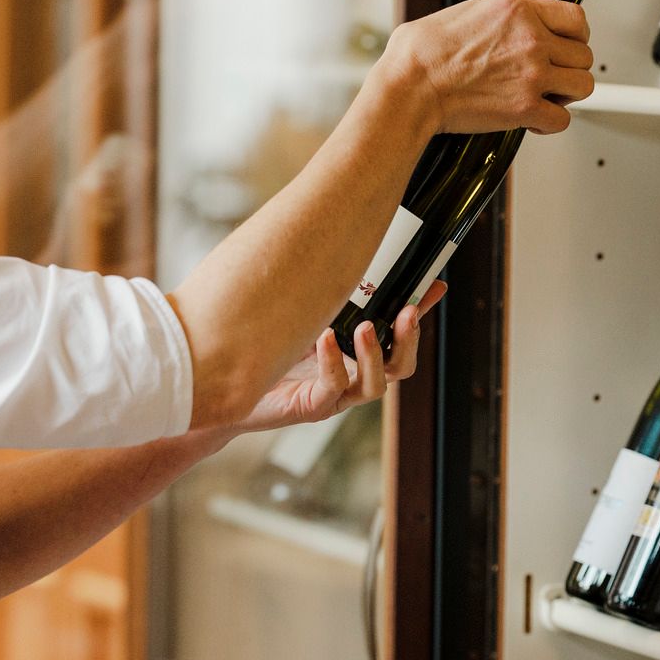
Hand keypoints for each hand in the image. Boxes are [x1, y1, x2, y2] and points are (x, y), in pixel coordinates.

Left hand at [225, 285, 440, 435]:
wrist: (224, 384)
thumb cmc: (264, 348)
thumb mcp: (299, 314)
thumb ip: (322, 294)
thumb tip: (340, 253)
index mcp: (356, 353)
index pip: (400, 334)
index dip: (420, 313)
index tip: (435, 286)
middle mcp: (353, 375)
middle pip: (401, 365)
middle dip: (408, 338)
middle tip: (407, 312)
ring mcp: (336, 394)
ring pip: (376, 384)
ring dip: (375, 355)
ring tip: (365, 328)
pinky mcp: (313, 406)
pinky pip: (333, 388)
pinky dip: (332, 362)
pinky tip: (324, 339)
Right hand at [385, 0, 593, 135]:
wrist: (411, 85)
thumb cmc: (423, 53)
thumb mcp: (467, 11)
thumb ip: (500, 15)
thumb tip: (507, 21)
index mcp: (516, 10)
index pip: (575, 17)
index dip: (578, 35)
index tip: (571, 44)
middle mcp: (530, 38)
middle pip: (583, 54)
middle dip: (569, 68)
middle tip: (552, 77)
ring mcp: (532, 73)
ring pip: (582, 85)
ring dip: (567, 95)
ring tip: (547, 97)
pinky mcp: (526, 107)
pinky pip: (562, 120)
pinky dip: (549, 124)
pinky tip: (533, 120)